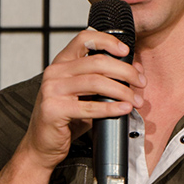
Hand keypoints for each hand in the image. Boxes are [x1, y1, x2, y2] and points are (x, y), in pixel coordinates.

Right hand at [21, 27, 145, 169]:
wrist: (42, 144)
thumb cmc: (65, 118)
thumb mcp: (86, 95)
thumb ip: (106, 80)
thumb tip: (135, 71)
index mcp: (62, 63)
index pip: (84, 39)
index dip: (108, 41)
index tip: (126, 51)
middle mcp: (55, 72)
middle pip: (97, 62)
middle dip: (125, 71)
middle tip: (140, 83)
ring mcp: (52, 90)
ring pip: (96, 82)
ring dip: (122, 91)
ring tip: (136, 100)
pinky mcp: (54, 109)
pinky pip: (89, 107)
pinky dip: (111, 108)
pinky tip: (124, 109)